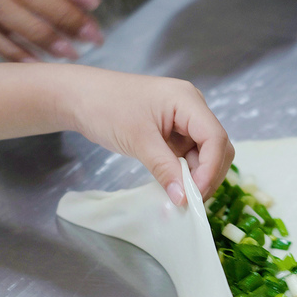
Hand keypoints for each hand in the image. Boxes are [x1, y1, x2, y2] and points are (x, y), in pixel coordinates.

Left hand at [61, 66, 233, 202]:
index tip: (196, 194)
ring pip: (205, 154)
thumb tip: (184, 198)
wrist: (79, 97)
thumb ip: (164, 168)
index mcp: (187, 100)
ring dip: (196, 176)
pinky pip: (189, 155)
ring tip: (179, 195)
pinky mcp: (173, 132)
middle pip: (217, 147)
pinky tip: (173, 185)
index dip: (211, 168)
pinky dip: (184, 172)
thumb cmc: (106, 107)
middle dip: (208, 174)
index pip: (215, 137)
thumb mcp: (137, 140)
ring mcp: (184, 120)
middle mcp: (192, 108)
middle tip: (190, 199)